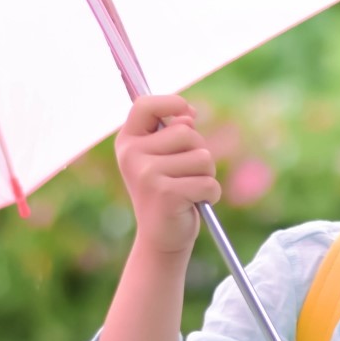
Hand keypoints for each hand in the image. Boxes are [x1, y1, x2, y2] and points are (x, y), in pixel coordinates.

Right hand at [113, 94, 220, 255]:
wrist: (161, 237)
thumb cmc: (168, 191)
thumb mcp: (165, 157)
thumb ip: (174, 132)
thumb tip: (189, 114)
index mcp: (128, 141)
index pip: (144, 105)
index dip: (170, 102)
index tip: (188, 113)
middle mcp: (132, 155)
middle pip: (187, 132)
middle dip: (199, 152)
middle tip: (187, 174)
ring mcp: (146, 174)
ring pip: (202, 157)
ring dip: (207, 175)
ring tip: (189, 189)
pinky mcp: (165, 193)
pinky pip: (208, 182)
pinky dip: (211, 194)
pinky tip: (196, 203)